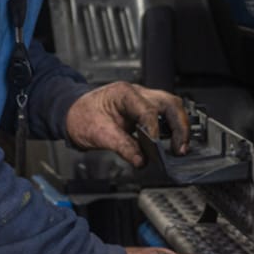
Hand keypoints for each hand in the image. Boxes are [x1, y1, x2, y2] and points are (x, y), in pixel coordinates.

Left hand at [64, 82, 189, 166]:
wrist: (73, 114)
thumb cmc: (82, 117)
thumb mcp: (98, 134)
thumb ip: (122, 146)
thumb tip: (140, 160)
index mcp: (124, 93)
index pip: (148, 110)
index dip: (154, 130)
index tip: (156, 148)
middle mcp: (138, 94)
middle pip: (170, 104)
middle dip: (179, 126)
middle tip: (180, 148)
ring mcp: (144, 101)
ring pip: (172, 108)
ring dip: (179, 127)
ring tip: (179, 148)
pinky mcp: (146, 112)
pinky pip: (166, 117)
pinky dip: (172, 130)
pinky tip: (172, 144)